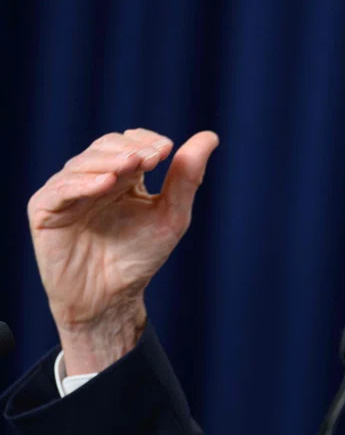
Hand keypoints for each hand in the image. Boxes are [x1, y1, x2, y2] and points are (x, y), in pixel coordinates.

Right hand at [27, 129, 219, 374]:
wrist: (112, 298)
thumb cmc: (140, 258)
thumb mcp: (171, 215)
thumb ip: (187, 177)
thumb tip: (210, 136)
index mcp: (121, 177)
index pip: (130, 143)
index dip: (146, 141)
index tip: (166, 150)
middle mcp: (92, 179)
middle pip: (106, 148)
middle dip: (131, 150)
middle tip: (154, 157)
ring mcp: (67, 193)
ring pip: (83, 163)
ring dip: (109, 160)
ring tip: (132, 164)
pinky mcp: (45, 211)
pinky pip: (59, 189)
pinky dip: (82, 183)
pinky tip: (106, 183)